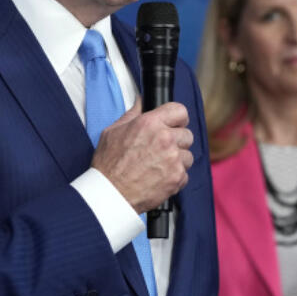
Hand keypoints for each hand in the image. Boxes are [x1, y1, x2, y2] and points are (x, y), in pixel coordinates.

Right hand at [91, 98, 193, 212]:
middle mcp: (165, 139)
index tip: (175, 124)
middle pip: (187, 134)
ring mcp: (173, 159)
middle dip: (177, 141)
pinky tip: (159, 178)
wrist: (110, 194)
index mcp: (150, 123)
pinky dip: (175, 177)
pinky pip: (185, 174)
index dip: (177, 118)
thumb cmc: (108, 164)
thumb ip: (132, 114)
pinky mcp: (177, 178)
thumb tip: (141, 101)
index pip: (180, 111)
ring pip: (188, 155)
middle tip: (162, 149)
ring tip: (159, 166)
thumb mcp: (113, 131)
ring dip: (177, 160)